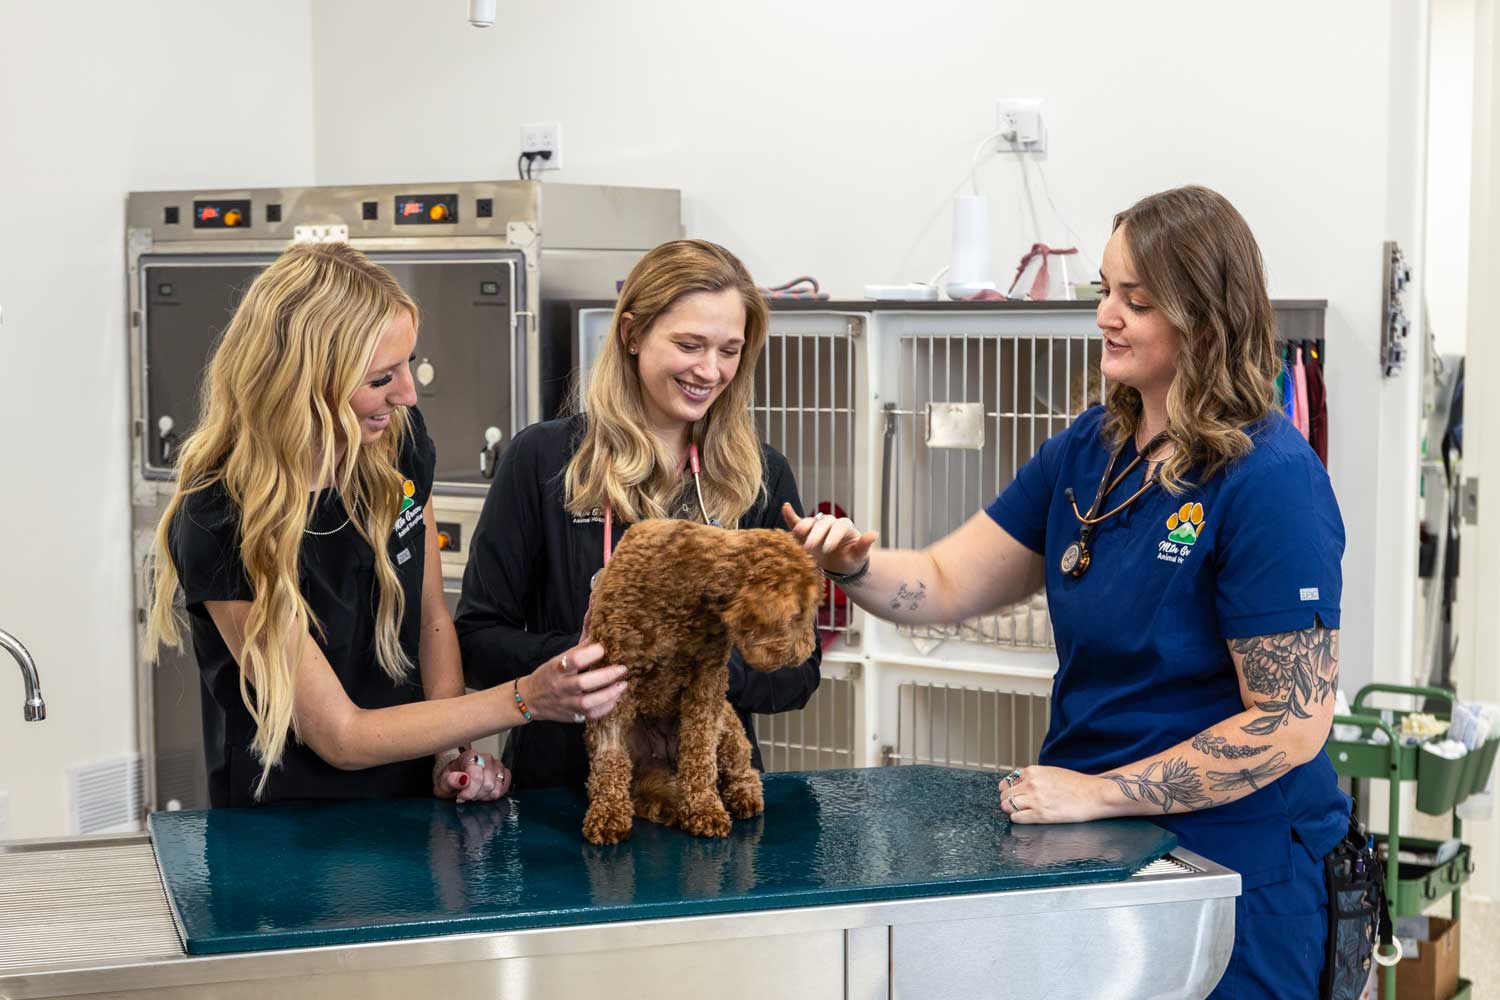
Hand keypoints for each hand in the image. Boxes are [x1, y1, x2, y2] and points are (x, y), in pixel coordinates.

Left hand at [435, 749, 511, 802]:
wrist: (456, 779)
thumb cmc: (451, 779)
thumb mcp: (444, 782)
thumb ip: (452, 780)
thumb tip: (463, 779)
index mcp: (470, 756)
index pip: (477, 776)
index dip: (469, 791)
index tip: (461, 796)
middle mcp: (486, 758)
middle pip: (488, 784)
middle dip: (476, 795)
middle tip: (467, 795)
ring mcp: (497, 765)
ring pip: (496, 789)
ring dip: (484, 796)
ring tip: (475, 793)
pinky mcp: (504, 773)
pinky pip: (504, 788)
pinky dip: (494, 795)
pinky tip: (484, 793)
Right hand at [519, 640, 628, 723]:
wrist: (530, 699)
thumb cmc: (550, 673)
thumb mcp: (560, 657)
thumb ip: (580, 645)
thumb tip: (597, 618)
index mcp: (557, 668)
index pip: (573, 660)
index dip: (589, 653)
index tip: (603, 648)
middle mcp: (561, 686)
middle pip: (583, 683)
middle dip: (605, 676)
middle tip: (622, 668)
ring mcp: (566, 703)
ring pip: (588, 702)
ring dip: (609, 694)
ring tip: (623, 685)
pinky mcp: (572, 717)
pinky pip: (591, 716)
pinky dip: (605, 708)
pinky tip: (615, 698)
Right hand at [781, 502, 878, 575]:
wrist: (840, 566)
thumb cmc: (851, 560)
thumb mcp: (859, 556)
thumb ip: (864, 545)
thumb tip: (874, 533)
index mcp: (845, 527)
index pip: (839, 526)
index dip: (833, 536)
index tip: (827, 550)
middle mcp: (831, 523)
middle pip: (823, 523)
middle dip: (816, 535)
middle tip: (809, 548)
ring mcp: (817, 527)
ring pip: (811, 522)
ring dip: (803, 527)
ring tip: (796, 535)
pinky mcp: (806, 533)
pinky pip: (798, 522)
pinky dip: (791, 516)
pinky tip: (785, 507)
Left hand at [997, 765, 1112, 823]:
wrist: (1094, 794)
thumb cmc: (1077, 784)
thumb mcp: (1051, 772)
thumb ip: (1035, 777)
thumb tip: (1020, 784)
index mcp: (1033, 771)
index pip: (1008, 780)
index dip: (1009, 789)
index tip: (1012, 794)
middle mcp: (1030, 784)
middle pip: (1005, 794)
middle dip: (1008, 800)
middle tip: (1016, 805)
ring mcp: (1034, 799)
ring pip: (1007, 806)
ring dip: (1010, 810)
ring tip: (1019, 812)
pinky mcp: (1040, 815)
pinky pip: (1016, 818)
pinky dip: (1018, 819)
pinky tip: (1026, 818)